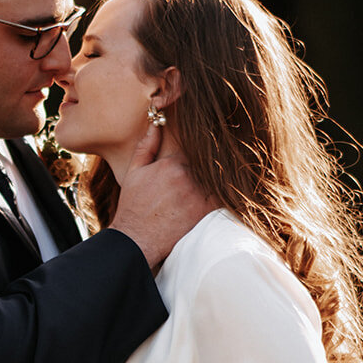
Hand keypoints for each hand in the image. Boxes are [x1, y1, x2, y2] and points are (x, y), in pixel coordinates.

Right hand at [109, 124, 216, 267]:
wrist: (135, 239)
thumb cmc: (133, 206)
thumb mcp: (135, 172)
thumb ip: (147, 146)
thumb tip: (156, 123)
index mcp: (171, 163)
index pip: (195, 150)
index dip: (201, 153)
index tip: (205, 156)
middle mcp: (186, 176)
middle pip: (208, 164)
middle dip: (211, 166)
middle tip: (224, 163)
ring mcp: (197, 194)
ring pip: (217, 179)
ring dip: (220, 179)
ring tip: (228, 177)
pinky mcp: (204, 212)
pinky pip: (222, 198)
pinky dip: (226, 195)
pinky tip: (228, 194)